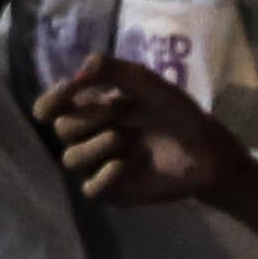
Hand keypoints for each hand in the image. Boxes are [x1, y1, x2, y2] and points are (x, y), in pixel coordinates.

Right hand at [37, 55, 249, 209]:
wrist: (207, 150)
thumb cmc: (178, 113)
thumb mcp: (149, 84)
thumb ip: (117, 71)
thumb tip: (81, 67)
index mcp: (93, 109)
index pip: (51, 108)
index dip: (50, 101)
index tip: (67, 91)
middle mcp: (90, 137)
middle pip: (61, 130)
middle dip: (86, 118)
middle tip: (117, 112)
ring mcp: (99, 165)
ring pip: (71, 159)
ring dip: (95, 145)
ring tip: (124, 139)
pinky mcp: (112, 191)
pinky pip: (91, 188)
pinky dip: (104, 175)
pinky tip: (124, 164)